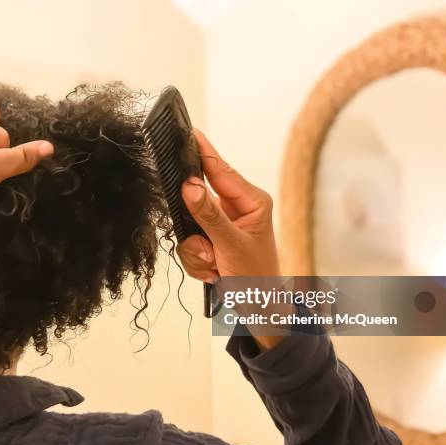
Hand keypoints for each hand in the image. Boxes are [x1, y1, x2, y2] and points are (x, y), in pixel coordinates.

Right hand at [178, 130, 278, 281]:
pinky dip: (196, 261)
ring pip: (189, 225)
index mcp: (251, 201)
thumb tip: (190, 186)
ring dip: (197, 250)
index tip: (186, 132)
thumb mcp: (232, 245)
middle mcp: (236, 209)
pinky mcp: (211, 240)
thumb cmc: (257, 277)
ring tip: (214, 265)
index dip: (202, 152)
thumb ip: (209, 215)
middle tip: (207, 249)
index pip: (220, 170)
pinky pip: (189, 242)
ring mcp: (221, 225)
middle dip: (196, 230)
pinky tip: (212, 271)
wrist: (259, 310)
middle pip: (197, 200)